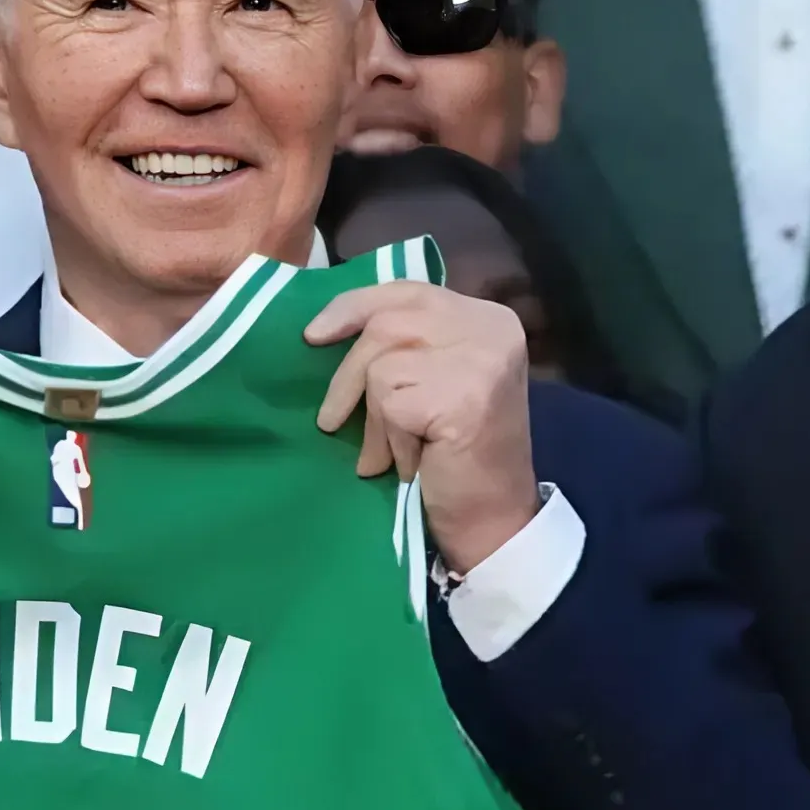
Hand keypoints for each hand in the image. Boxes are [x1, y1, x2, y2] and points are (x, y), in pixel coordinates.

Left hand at [306, 282, 539, 572]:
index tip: (314, 334)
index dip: (355, 307)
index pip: (408, 291)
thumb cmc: (458, 456)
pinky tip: (412, 463)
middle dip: (347, 375)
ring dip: (374, 420)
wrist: (495, 518)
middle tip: (331, 421)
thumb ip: (408, 345)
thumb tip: (327, 328)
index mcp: (487, 318)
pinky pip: (389, 405)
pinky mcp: (462, 394)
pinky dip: (391, 442)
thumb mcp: (438, 381)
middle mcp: (490, 328)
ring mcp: (480, 359)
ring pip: (381, 367)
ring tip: (389, 454)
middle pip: (386, 324)